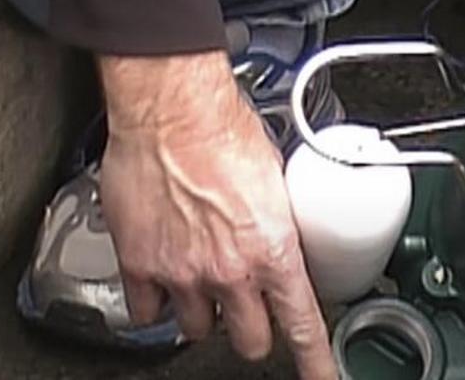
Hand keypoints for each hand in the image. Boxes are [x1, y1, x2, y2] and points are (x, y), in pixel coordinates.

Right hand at [97, 50, 335, 378]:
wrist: (171, 111)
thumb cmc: (222, 130)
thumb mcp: (276, 179)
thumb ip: (278, 220)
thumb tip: (282, 231)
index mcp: (272, 250)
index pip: (302, 327)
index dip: (316, 363)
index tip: (323, 378)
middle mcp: (229, 272)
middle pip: (248, 341)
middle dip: (252, 331)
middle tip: (248, 309)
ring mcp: (182, 274)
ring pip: (196, 330)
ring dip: (204, 313)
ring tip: (202, 282)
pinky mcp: (141, 265)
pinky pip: (147, 313)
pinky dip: (157, 304)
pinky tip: (165, 282)